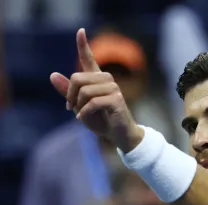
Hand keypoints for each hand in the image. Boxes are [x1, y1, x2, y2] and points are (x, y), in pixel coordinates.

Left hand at [50, 28, 142, 152]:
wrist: (118, 135)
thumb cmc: (101, 120)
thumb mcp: (79, 106)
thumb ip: (67, 92)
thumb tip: (52, 74)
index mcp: (97, 79)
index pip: (89, 58)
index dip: (83, 45)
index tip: (80, 31)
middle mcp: (106, 80)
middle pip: (77, 78)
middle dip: (70, 95)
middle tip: (70, 108)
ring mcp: (113, 89)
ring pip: (84, 91)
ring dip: (78, 106)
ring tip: (80, 114)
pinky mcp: (116, 100)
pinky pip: (92, 103)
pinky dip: (84, 113)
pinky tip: (83, 118)